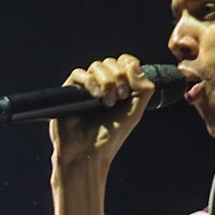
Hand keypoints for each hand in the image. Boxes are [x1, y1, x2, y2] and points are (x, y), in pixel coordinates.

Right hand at [50, 55, 156, 170]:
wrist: (88, 152)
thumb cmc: (110, 137)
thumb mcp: (135, 112)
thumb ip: (143, 88)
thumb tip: (134, 64)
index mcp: (120, 88)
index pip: (125, 63)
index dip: (129, 66)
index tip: (132, 83)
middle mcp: (103, 85)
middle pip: (112, 62)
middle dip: (119, 77)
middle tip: (120, 98)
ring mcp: (87, 87)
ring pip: (97, 66)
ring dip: (106, 82)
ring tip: (107, 103)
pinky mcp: (70, 91)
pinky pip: (79, 73)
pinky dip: (90, 81)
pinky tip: (95, 96)